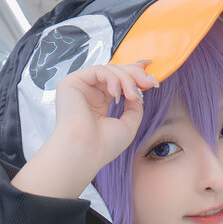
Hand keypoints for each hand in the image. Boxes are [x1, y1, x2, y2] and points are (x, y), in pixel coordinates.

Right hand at [13, 61, 158, 198]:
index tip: (151, 78)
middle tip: (149, 82)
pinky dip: (112, 78)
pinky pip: (97, 70)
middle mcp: (89, 94)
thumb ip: (134, 107)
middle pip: (115, 73)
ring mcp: (80, 88)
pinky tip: (116, 93)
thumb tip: (138, 92)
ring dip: (126, 79)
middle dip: (135, 75)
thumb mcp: (128, 124)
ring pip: (109, 70)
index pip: (117, 82)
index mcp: (99, 104)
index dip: (134, 76)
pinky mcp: (71, 83)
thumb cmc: (103, 146)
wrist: (85, 153)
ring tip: (132, 96)